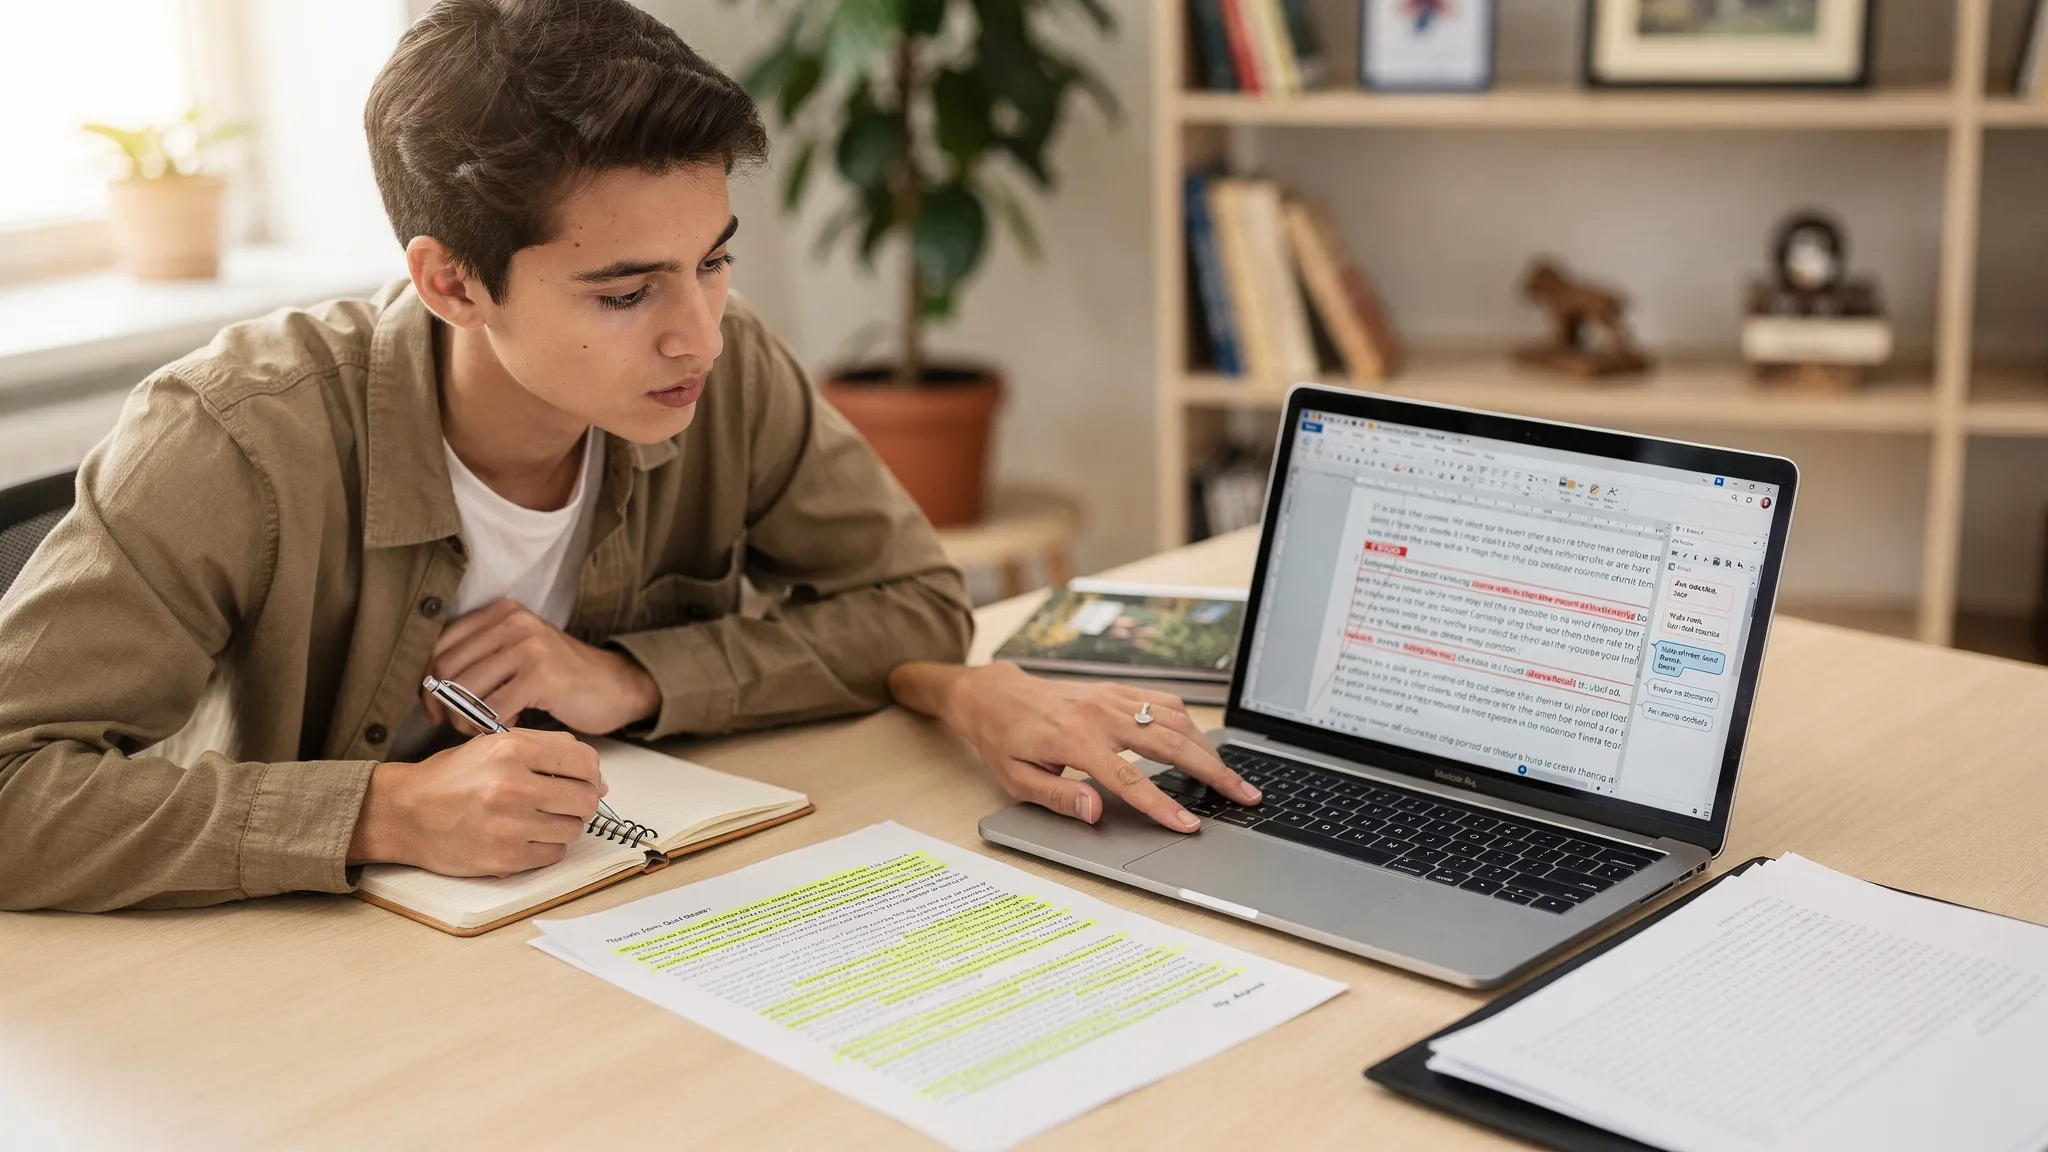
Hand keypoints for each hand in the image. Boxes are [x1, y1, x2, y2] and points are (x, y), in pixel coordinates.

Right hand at [347, 729, 607, 875]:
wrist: (403, 814)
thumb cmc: (449, 779)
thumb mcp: (492, 745)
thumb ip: (545, 748)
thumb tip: (595, 774)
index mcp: (511, 750)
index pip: (583, 761)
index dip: (593, 773)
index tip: (587, 780)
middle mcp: (512, 787)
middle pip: (585, 799)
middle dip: (582, 801)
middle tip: (565, 802)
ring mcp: (509, 826)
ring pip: (573, 829)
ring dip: (564, 824)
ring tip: (539, 818)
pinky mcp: (504, 858)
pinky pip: (553, 854)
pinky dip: (547, 846)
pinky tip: (526, 836)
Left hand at [424, 599, 659, 734]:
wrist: (615, 686)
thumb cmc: (561, 676)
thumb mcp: (518, 652)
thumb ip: (480, 658)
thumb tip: (430, 686)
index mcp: (502, 612)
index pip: (440, 645)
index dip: (428, 682)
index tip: (435, 709)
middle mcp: (513, 622)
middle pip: (446, 668)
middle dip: (444, 705)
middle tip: (458, 726)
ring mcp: (529, 646)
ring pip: (465, 691)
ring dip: (466, 720)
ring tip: (486, 727)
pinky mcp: (542, 675)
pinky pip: (492, 711)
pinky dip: (493, 727)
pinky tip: (513, 724)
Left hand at [901, 661, 1260, 832]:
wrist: (996, 694)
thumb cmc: (1004, 741)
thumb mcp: (1017, 780)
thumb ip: (1059, 798)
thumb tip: (1096, 812)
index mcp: (1074, 740)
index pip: (1130, 779)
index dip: (1163, 805)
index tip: (1190, 824)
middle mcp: (1099, 714)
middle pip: (1170, 743)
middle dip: (1212, 772)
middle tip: (1243, 795)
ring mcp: (1112, 697)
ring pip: (1175, 719)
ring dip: (1208, 747)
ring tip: (1231, 776)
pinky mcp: (1117, 689)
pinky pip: (1163, 701)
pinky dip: (1189, 723)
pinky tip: (1202, 743)